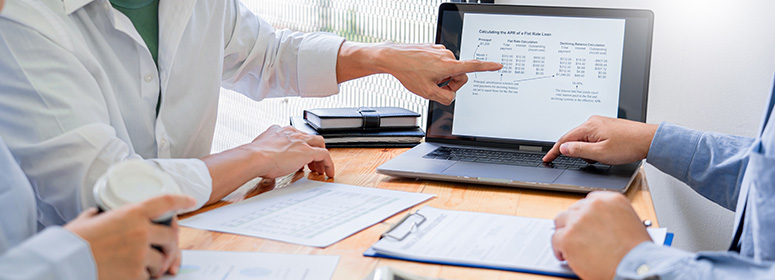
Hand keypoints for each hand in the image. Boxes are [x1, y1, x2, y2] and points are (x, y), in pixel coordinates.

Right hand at [64, 194, 195, 279]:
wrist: (62, 265)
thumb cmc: (71, 243)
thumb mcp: (88, 220)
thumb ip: (101, 216)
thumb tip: (98, 215)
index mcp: (131, 213)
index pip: (165, 201)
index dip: (181, 200)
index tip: (191, 201)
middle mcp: (141, 231)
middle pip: (171, 235)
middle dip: (172, 244)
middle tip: (168, 249)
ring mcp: (140, 253)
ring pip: (162, 259)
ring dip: (157, 264)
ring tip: (144, 266)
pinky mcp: (135, 274)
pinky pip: (149, 276)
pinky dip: (143, 277)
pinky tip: (133, 274)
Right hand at [247, 125, 334, 177]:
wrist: (255, 158)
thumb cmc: (254, 157)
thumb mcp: (259, 151)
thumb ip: (264, 155)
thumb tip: (264, 167)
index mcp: (278, 131)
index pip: (294, 135)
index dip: (298, 146)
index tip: (297, 156)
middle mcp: (291, 133)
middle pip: (309, 138)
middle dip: (312, 150)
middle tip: (312, 163)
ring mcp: (300, 141)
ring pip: (319, 144)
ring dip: (320, 157)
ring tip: (320, 169)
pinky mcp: (308, 151)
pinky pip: (325, 155)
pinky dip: (328, 163)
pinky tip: (328, 172)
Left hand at [336, 42, 501, 104]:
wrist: (394, 58)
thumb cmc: (408, 73)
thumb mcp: (428, 93)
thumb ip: (445, 99)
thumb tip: (450, 97)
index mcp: (449, 65)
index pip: (474, 66)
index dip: (488, 67)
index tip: (498, 65)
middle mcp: (447, 55)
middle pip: (459, 74)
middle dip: (450, 83)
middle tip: (435, 86)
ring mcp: (441, 51)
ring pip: (450, 69)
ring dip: (442, 76)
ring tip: (426, 77)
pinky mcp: (434, 48)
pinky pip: (441, 62)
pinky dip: (435, 69)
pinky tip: (423, 70)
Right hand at [542, 115, 658, 164]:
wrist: (649, 140)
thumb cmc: (628, 146)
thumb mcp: (600, 153)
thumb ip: (579, 150)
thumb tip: (563, 148)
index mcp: (589, 127)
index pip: (564, 139)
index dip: (554, 151)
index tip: (547, 158)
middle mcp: (593, 122)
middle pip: (573, 138)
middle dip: (575, 152)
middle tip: (586, 161)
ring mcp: (600, 123)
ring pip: (584, 139)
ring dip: (587, 151)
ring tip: (603, 158)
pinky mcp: (607, 126)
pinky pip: (593, 138)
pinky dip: (594, 147)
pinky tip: (605, 153)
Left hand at [552, 192, 651, 279]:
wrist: (636, 268)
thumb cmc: (638, 253)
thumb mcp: (632, 223)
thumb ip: (612, 217)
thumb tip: (598, 224)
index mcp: (612, 200)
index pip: (589, 201)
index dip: (585, 214)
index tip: (583, 222)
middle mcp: (593, 206)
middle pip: (573, 210)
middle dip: (574, 223)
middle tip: (576, 235)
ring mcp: (578, 221)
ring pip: (561, 221)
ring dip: (564, 232)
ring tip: (568, 244)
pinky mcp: (568, 237)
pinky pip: (555, 239)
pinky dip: (558, 249)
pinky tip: (564, 255)